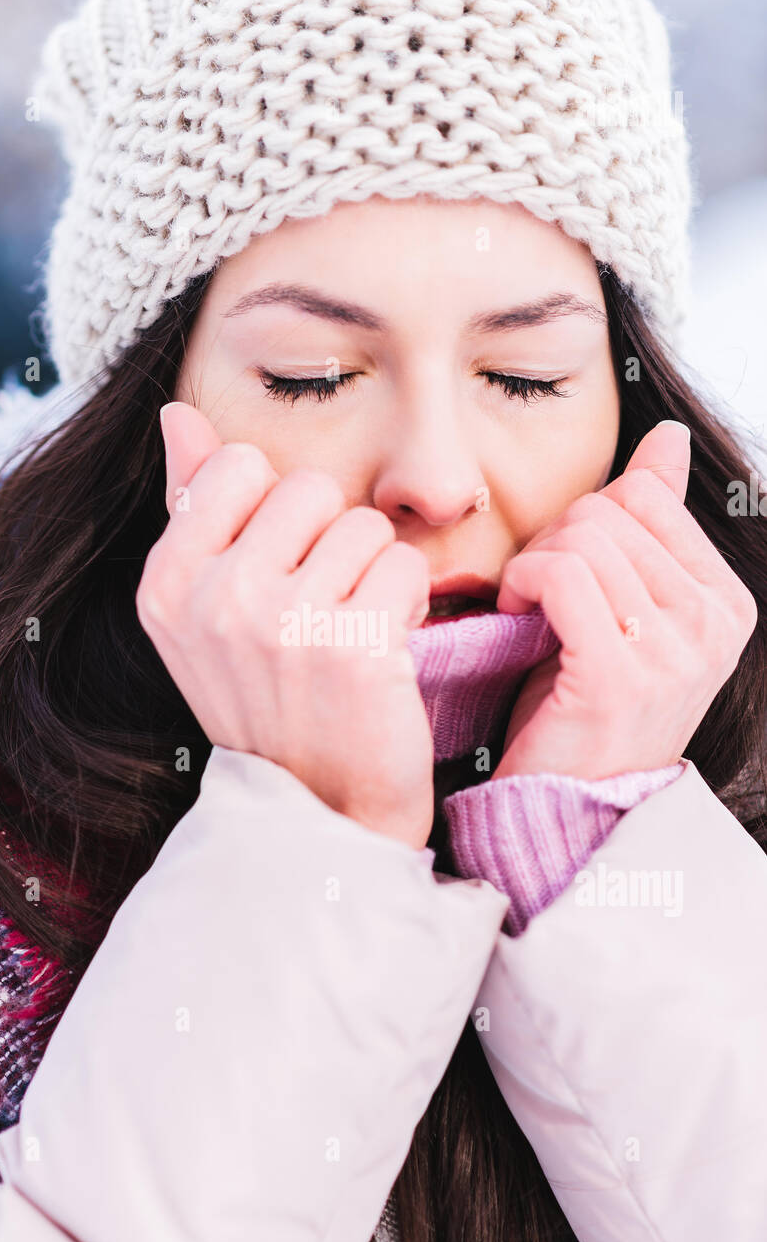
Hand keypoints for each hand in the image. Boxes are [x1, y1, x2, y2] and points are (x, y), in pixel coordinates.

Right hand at [136, 401, 434, 847]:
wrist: (318, 809)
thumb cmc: (268, 699)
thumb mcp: (205, 611)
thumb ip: (195, 508)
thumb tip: (176, 415)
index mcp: (167, 584)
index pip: (240, 464)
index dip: (277, 511)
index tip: (277, 572)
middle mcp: (215, 600)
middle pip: (309, 489)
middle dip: (331, 540)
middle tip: (322, 607)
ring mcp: (281, 625)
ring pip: (364, 525)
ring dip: (374, 572)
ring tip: (353, 628)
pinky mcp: (352, 648)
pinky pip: (405, 563)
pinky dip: (408, 600)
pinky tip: (386, 646)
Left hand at [494, 420, 757, 780]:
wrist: (561, 806)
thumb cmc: (581, 706)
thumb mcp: (624, 607)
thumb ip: (650, 524)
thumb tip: (664, 436)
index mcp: (727, 603)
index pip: (647, 496)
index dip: (587, 521)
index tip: (564, 571)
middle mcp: (714, 625)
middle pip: (610, 512)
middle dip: (555, 541)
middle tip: (534, 594)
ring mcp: (673, 652)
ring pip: (582, 537)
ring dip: (533, 564)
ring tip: (526, 609)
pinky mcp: (617, 675)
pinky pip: (560, 572)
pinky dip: (522, 582)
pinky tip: (514, 616)